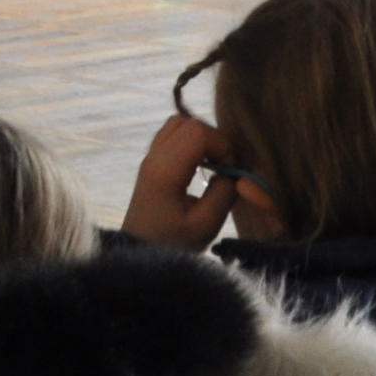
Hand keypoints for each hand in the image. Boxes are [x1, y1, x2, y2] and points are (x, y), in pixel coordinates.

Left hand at [120, 109, 234, 248]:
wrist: (140, 253)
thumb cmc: (173, 243)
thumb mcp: (206, 224)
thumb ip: (225, 192)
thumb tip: (236, 172)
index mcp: (165, 170)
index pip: (197, 131)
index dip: (221, 145)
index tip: (229, 171)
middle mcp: (153, 157)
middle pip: (187, 122)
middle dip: (214, 139)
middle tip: (223, 167)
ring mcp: (149, 158)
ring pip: (178, 125)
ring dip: (202, 139)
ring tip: (213, 166)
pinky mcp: (150, 163)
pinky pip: (172, 136)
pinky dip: (191, 144)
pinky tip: (199, 168)